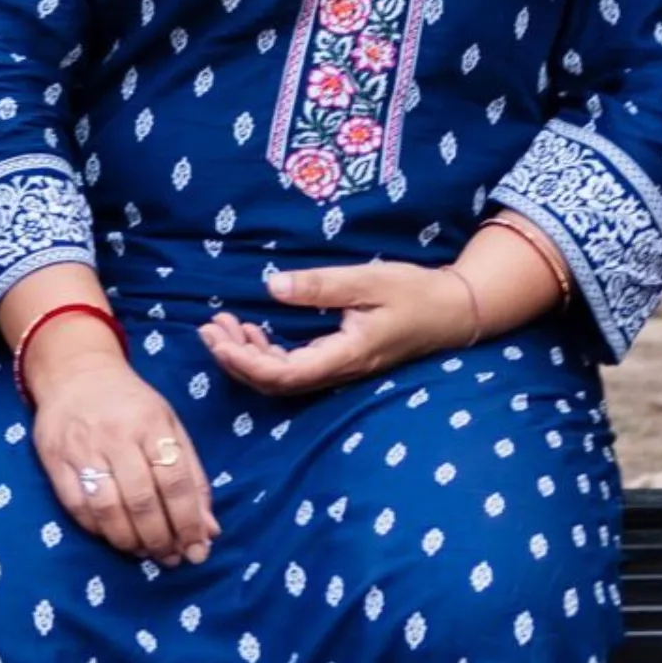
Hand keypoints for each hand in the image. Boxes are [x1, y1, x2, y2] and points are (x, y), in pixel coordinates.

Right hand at [26, 331, 213, 565]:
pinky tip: (115, 537)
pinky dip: (99, 531)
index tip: (197, 550)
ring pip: (108, 509)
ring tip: (145, 552)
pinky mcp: (54, 460)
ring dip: (130, 541)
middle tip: (171, 557)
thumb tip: (209, 531)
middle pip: (142, 500)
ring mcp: (82, 448)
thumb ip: (192, 477)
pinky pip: (78, 507)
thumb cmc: (131, 404)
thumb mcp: (169, 426)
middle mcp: (116, 435)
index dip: (188, 521)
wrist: (75, 373)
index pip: (174, 480)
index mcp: (151, 422)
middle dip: (160, 539)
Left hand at [204, 260, 459, 400]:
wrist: (452, 312)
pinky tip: (252, 332)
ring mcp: (339, 369)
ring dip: (247, 356)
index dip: (246, 363)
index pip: (285, 373)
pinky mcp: (339, 361)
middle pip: (276, 382)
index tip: (219, 338)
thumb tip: (273, 287)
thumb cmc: (414, 293)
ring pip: (282, 378)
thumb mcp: (369, 280)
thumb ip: (321, 286)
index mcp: (346, 355)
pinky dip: (266, 353)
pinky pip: (294, 368)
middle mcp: (339, 370)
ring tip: (222, 327)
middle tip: (209, 328)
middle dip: (236, 360)